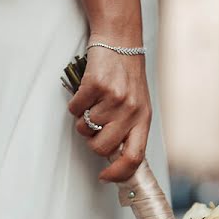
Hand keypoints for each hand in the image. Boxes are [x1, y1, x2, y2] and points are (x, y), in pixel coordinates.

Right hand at [68, 43, 151, 182]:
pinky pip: (75, 108)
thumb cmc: (127, 76)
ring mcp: (113, 98)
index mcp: (143, 119)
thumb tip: (114, 158)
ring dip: (82, 119)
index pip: (134, 158)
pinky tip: (86, 91)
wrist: (120, 41)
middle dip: (92, 142)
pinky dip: (75, 103)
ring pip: (84, 128)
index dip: (118, 173)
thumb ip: (129, 130)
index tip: (105, 177)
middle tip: (94, 128)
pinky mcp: (96, 85)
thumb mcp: (137, 105)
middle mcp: (130, 111)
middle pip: (102, 148)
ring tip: (93, 102)